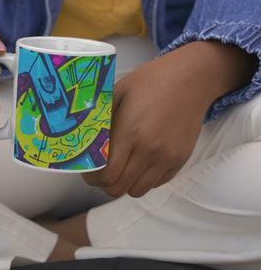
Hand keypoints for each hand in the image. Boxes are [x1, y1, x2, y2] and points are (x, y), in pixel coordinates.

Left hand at [84, 40, 256, 198]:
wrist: (190, 78)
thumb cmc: (151, 81)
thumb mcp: (118, 91)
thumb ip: (99, 117)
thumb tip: (79, 135)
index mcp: (130, 132)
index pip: (106, 175)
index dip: (92, 178)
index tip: (88, 171)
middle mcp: (149, 149)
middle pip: (118, 189)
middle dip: (104, 184)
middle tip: (100, 172)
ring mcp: (167, 157)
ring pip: (138, 191)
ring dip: (124, 183)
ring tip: (120, 168)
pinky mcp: (180, 160)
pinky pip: (156, 183)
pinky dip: (144, 179)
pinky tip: (138, 161)